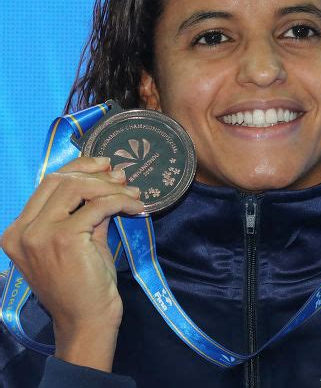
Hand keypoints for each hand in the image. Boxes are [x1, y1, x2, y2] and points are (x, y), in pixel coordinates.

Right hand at [1, 156, 143, 369]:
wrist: (87, 322)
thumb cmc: (84, 284)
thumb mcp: (80, 239)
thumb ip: (88, 208)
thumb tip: (111, 175)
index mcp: (19, 230)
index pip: (47, 183)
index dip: (78, 167)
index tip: (104, 165)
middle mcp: (22, 230)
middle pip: (59, 180)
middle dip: (95, 173)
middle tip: (122, 177)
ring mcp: (39, 234)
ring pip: (77, 188)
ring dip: (110, 186)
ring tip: (132, 192)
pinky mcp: (63, 238)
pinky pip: (98, 206)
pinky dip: (121, 201)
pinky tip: (136, 206)